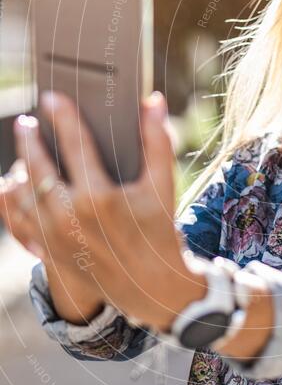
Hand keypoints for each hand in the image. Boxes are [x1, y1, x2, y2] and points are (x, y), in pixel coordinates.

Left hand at [0, 90, 204, 331]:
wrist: (153, 286)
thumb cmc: (160, 231)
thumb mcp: (163, 186)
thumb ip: (157, 140)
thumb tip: (152, 100)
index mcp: (98, 197)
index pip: (74, 144)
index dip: (62, 116)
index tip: (51, 97)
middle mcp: (69, 217)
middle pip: (37, 167)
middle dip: (28, 140)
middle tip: (26, 122)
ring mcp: (54, 238)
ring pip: (20, 196)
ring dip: (18, 171)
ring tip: (22, 156)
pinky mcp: (48, 253)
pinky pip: (17, 224)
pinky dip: (11, 204)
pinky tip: (12, 189)